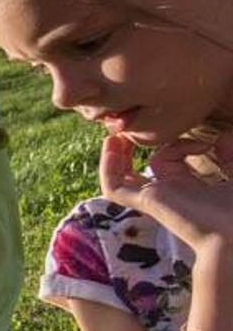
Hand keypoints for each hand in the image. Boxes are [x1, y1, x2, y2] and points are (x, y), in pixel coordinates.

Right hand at [99, 129, 232, 252]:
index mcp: (189, 189)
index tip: (209, 143)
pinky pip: (115, 187)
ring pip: (122, 179)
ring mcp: (155, 198)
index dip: (182, 143)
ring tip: (115, 134)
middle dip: (130, 149)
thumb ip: (230, 157)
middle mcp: (168, 193)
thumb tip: (220, 138)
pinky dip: (108, 168)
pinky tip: (112, 144)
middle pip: (137, 171)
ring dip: (114, 156)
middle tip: (130, 128)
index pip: (169, 160)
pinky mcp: (147, 201)